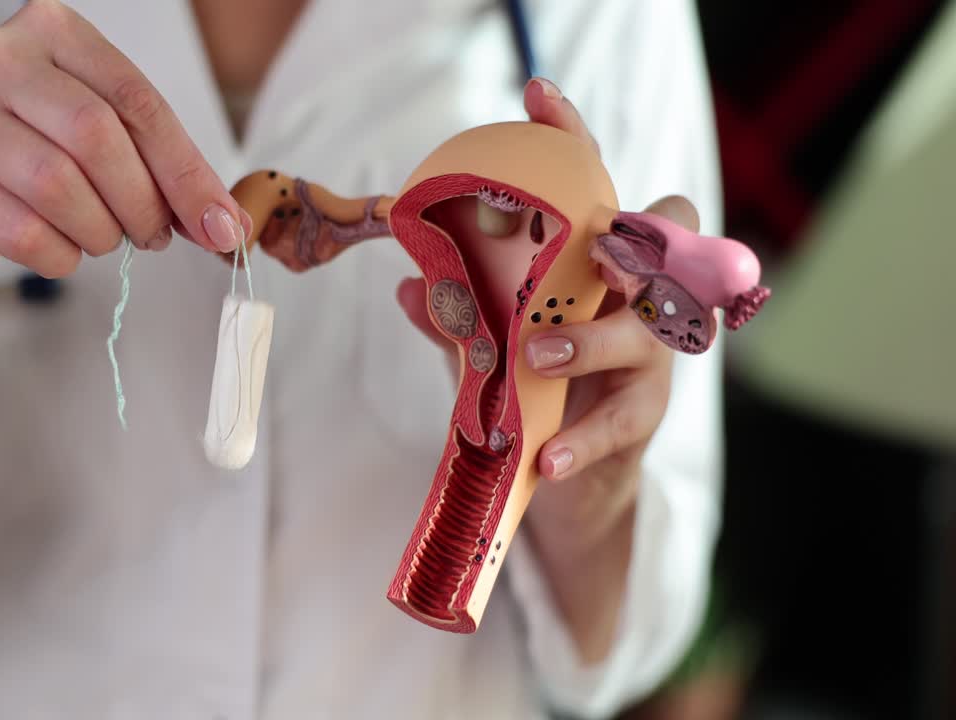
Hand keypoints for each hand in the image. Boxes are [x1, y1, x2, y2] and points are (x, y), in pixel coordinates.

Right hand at [0, 0, 249, 481]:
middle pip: (97, 136)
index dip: (186, 171)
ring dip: (100, 231)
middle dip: (143, 202)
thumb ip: (163, 170)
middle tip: (154, 236)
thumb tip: (226, 226)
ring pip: (57, 184)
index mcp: (52, 31)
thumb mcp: (99, 142)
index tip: (220, 226)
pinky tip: (61, 251)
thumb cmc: (31, 160)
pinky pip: (21, 229)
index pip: (137, 99)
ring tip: (104, 239)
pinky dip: (59, 255)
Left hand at [397, 78, 691, 660]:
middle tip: (583, 253)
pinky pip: (625, 420)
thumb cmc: (534, 391)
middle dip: (630, 235)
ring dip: (591, 339)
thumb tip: (412, 286)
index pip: (595, 188)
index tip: (536, 96)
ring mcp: (647, 355)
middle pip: (664, 236)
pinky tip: (550, 458)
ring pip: (646, 329)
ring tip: (537, 359)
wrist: (570, 477)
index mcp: (593, 263)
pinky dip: (584, 440)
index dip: (572, 140)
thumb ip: (459, 318)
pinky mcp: (644, 415)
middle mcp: (633, 296)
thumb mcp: (487, 348)